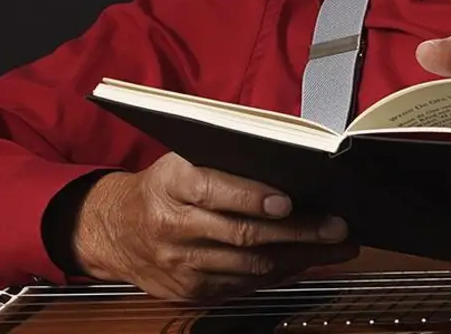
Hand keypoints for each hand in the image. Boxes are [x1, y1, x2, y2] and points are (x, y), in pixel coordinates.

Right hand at [73, 152, 358, 301]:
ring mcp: (182, 263)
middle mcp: (174, 226)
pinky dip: (279, 273)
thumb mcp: (183, 161)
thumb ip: (227, 160)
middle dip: (297, 232)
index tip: (287, 201)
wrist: (115, 230)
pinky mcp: (191, 290)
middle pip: (242, 234)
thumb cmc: (164, 187)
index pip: (214, 190)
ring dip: (299, 257)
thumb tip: (289, 159)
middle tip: (335, 226)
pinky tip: (304, 261)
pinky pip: (244, 285)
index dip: (252, 197)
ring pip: (249, 266)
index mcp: (171, 184)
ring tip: (335, 246)